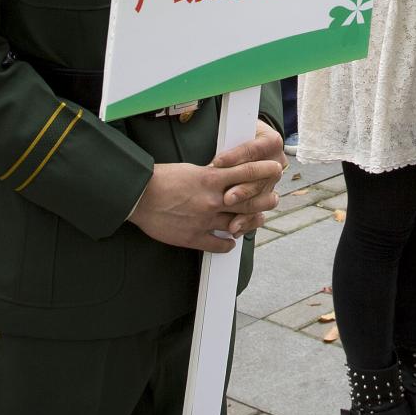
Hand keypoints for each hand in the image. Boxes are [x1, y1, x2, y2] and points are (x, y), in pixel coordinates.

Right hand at [130, 150, 282, 252]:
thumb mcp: (192, 169)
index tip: (276, 169)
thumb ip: (212, 175)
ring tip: (259, 219)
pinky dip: (228, 244)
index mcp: (211, 178)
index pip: (247, 172)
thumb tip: (225, 174)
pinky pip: (219, 245)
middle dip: (266, 200)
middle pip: (250, 202)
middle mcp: (212, 200)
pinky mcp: (193, 237)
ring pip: (238, 225)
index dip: (265, 171)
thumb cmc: (163, 178)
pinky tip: (231, 241)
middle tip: (274, 199)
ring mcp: (204, 220)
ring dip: (251, 223)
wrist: (139, 196)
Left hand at [210, 123, 288, 234]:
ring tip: (230, 218)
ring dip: (246, 208)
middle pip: (262, 177)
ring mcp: (272, 181)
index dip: (236, 156)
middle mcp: (276, 162)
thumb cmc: (237, 135)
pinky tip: (234, 228)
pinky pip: (259, 212)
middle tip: (227, 196)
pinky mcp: (265, 197)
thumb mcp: (235, 131)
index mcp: (271, 141)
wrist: (246, 145)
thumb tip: (217, 156)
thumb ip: (229, 140)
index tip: (217, 162)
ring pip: (263, 197)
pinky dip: (247, 221)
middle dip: (243, 188)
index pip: (255, 149)